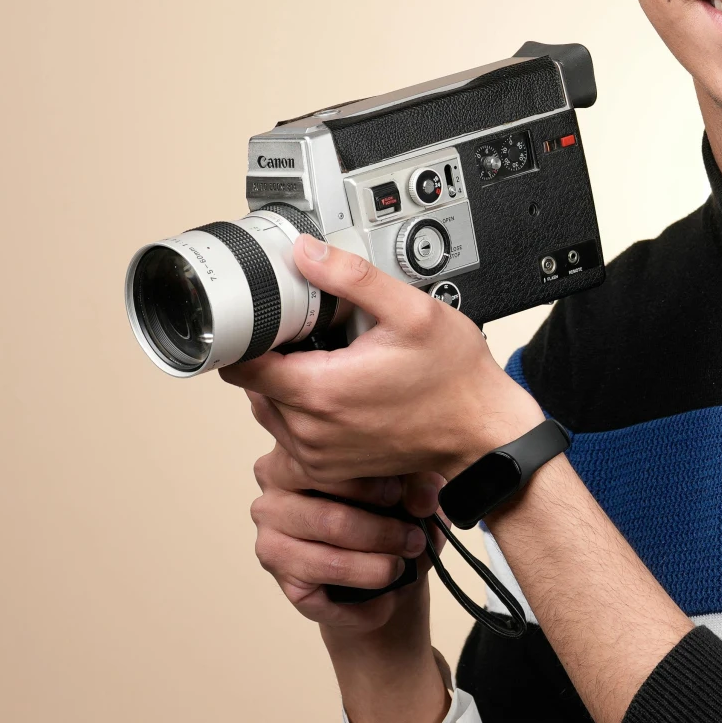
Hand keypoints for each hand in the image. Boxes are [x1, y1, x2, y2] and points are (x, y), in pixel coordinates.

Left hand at [222, 236, 543, 482]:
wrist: (481, 432)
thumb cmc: (455, 379)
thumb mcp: (413, 311)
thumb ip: (353, 277)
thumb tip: (304, 253)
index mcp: (320, 392)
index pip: (241, 365)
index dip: (246, 336)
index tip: (267, 320)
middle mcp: (309, 432)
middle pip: (252, 385)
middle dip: (272, 356)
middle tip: (313, 337)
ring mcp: (316, 456)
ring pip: (268, 410)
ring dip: (285, 385)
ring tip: (330, 364)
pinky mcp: (327, 469)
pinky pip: (289, 435)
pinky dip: (302, 412)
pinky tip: (338, 393)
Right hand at [249, 445, 441, 634]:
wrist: (382, 569)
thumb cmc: (389, 514)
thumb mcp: (411, 488)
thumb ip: (418, 482)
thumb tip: (424, 499)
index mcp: (299, 451)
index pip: (329, 461)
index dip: (375, 481)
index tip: (405, 495)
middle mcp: (273, 491)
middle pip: (332, 516)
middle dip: (383, 532)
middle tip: (415, 540)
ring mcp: (270, 537)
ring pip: (330, 557)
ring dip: (376, 567)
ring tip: (402, 567)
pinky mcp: (281, 579)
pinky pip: (325, 595)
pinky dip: (363, 601)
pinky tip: (384, 599)